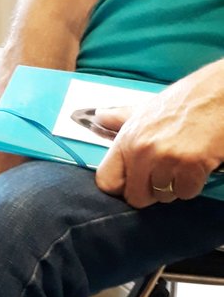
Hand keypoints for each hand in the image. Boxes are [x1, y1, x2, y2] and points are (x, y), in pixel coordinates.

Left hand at [95, 60, 223, 207]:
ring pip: (163, 196)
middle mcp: (142, 150)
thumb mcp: (149, 106)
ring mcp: (166, 159)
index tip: (132, 183)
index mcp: (128, 138)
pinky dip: (194, 183)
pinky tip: (199, 163)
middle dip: (151, 190)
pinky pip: (186, 193)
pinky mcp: (190, 166)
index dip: (121, 187)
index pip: (106, 182)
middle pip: (136, 197)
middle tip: (166, 172)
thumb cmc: (189, 98)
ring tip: (185, 161)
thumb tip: (98, 117)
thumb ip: (122, 118)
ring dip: (175, 185)